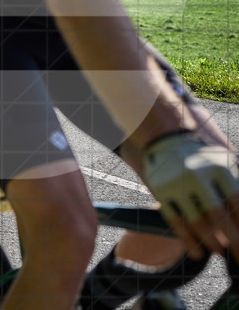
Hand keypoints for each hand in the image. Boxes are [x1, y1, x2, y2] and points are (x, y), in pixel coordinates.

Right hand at [143, 132, 238, 258]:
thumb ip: (238, 189)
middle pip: (218, 215)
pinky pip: (175, 221)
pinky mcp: (160, 191)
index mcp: (218, 168)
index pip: (237, 203)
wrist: (167, 139)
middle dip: (233, 240)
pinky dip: (187, 240)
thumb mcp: (226, 165)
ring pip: (196, 221)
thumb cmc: (205, 158)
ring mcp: (176, 183)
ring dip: (210, 242)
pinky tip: (197, 252)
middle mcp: (196, 175)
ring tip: (221, 253)